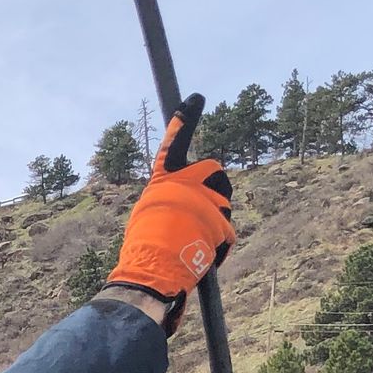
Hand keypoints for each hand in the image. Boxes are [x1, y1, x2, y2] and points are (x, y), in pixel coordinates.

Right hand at [106, 99, 235, 333]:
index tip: (196, 98)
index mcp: (164, 179)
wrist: (151, 274)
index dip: (185, 119)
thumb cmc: (145, 249)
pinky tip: (205, 254)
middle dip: (214, 187)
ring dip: (218, 216)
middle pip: (214, 170)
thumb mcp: (149, 212)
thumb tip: (184, 200)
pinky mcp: (221, 222)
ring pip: (225, 199)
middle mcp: (185, 183)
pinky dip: (220, 244)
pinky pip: (228, 228)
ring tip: (197, 239)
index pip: (174, 142)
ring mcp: (205, 200)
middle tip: (202, 212)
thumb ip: (169, 197)